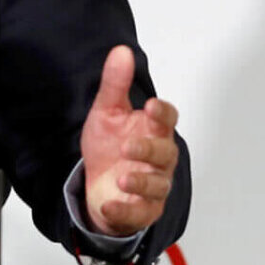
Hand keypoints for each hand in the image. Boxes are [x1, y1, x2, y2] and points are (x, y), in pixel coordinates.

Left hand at [80, 44, 179, 237]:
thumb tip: (121, 50)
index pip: (168, 119)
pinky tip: (109, 205)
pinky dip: (124, 211)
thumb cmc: (109, 146)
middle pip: (166, 153)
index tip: (149, 106)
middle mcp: (158, 159)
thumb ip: (115, 84)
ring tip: (122, 179)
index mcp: (153, 130)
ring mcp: (153, 186)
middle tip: (128, 147)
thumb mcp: (106, 112)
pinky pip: (139, 213)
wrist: (95, 184)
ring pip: (158, 186)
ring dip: (141, 183)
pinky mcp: (143, 210)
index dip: (162, 113)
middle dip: (149, 150)